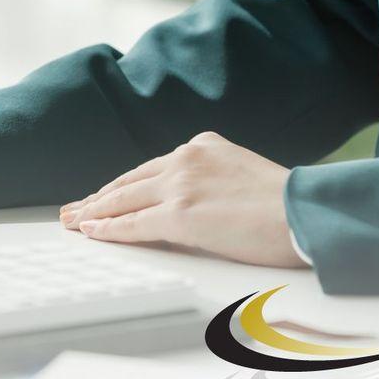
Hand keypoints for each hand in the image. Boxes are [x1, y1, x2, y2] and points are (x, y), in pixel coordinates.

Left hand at [59, 131, 304, 267]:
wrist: (306, 213)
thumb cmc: (287, 206)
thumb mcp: (243, 176)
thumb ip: (211, 181)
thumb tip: (191, 207)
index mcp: (203, 146)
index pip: (150, 168)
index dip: (121, 185)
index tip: (102, 195)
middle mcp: (186, 158)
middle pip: (129, 182)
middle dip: (98, 198)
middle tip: (73, 208)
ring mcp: (180, 184)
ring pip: (123, 200)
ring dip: (93, 212)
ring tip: (72, 221)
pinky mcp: (179, 213)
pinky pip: (132, 224)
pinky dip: (107, 229)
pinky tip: (91, 232)